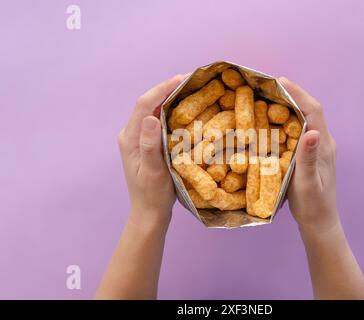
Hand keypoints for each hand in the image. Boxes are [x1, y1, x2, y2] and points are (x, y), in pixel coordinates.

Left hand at [118, 75, 184, 229]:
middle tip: (190, 80)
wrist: (149, 212)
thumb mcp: (153, 172)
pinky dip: (170, 111)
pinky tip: (183, 109)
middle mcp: (131, 134)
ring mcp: (138, 138)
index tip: (182, 79)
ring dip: (169, 98)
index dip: (162, 89)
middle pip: (148, 104)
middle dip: (167, 89)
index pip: (144, 105)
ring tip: (189, 89)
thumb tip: (152, 118)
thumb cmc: (153, 195)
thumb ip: (150, 145)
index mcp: (130, 138)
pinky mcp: (146, 143)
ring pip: (153, 110)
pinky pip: (157, 120)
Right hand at [280, 77, 338, 232]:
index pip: (313, 111)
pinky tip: (274, 122)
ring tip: (270, 98)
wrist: (320, 222)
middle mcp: (324, 142)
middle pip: (310, 110)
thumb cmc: (313, 206)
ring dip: (290, 105)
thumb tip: (312, 131)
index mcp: (324, 146)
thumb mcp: (307, 184)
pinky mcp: (312, 155)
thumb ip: (309, 158)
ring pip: (306, 119)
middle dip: (292, 94)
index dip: (298, 93)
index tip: (279, 81)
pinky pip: (301, 130)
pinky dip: (288, 120)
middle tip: (270, 86)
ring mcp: (319, 148)